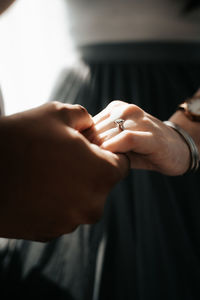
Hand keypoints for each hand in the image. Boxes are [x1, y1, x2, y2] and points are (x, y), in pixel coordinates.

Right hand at [0, 102, 128, 240]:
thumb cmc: (19, 139)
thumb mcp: (55, 114)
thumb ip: (83, 117)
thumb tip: (90, 125)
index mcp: (101, 174)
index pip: (121, 163)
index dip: (108, 152)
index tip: (92, 147)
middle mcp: (92, 204)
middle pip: (100, 182)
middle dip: (88, 169)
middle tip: (62, 156)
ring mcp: (70, 222)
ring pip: (81, 198)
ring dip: (70, 186)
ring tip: (44, 171)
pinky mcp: (50, 233)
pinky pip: (62, 212)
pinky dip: (54, 201)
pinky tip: (34, 188)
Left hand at [86, 100, 190, 175]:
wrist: (177, 150)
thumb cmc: (143, 150)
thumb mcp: (119, 143)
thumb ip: (99, 142)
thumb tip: (74, 149)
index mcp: (115, 109)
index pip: (87, 124)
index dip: (80, 142)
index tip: (79, 157)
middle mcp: (126, 110)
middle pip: (94, 130)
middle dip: (89, 149)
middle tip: (89, 165)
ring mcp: (139, 120)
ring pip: (107, 134)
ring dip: (101, 152)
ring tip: (102, 166)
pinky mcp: (150, 134)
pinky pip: (126, 139)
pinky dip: (115, 149)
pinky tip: (113, 160)